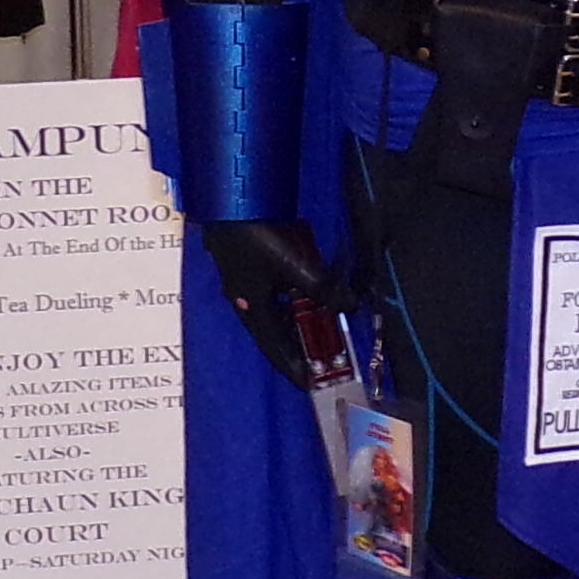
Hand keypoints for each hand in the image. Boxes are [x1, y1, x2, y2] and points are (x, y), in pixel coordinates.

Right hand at [201, 218, 343, 387]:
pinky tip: (307, 281)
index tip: (309, 386)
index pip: (274, 350)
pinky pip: (275, 283)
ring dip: (298, 312)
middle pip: (274, 329)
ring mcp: (243, 275)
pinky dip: (293, 288)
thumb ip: (323, 288)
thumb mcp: (294, 266)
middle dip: (299, 340)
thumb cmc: (256, 234)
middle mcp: (243, 296)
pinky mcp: (248, 254)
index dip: (293, 369)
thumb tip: (350, 305)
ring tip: (322, 316)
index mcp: (249, 308)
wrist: (229, 193)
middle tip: (323, 349)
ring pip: (275, 304)